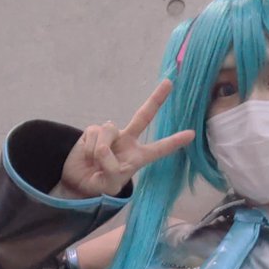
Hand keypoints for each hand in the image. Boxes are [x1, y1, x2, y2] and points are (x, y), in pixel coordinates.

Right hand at [59, 79, 194, 197]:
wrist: (77, 183)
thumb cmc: (99, 185)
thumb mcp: (109, 185)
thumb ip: (111, 169)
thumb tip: (104, 149)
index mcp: (137, 158)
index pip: (158, 149)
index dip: (173, 142)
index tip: (191, 134)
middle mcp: (127, 141)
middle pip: (143, 116)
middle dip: (157, 99)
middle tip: (169, 82)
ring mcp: (111, 134)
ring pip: (109, 131)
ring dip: (99, 150)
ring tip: (95, 163)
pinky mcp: (93, 130)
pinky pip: (93, 133)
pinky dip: (88, 148)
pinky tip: (87, 156)